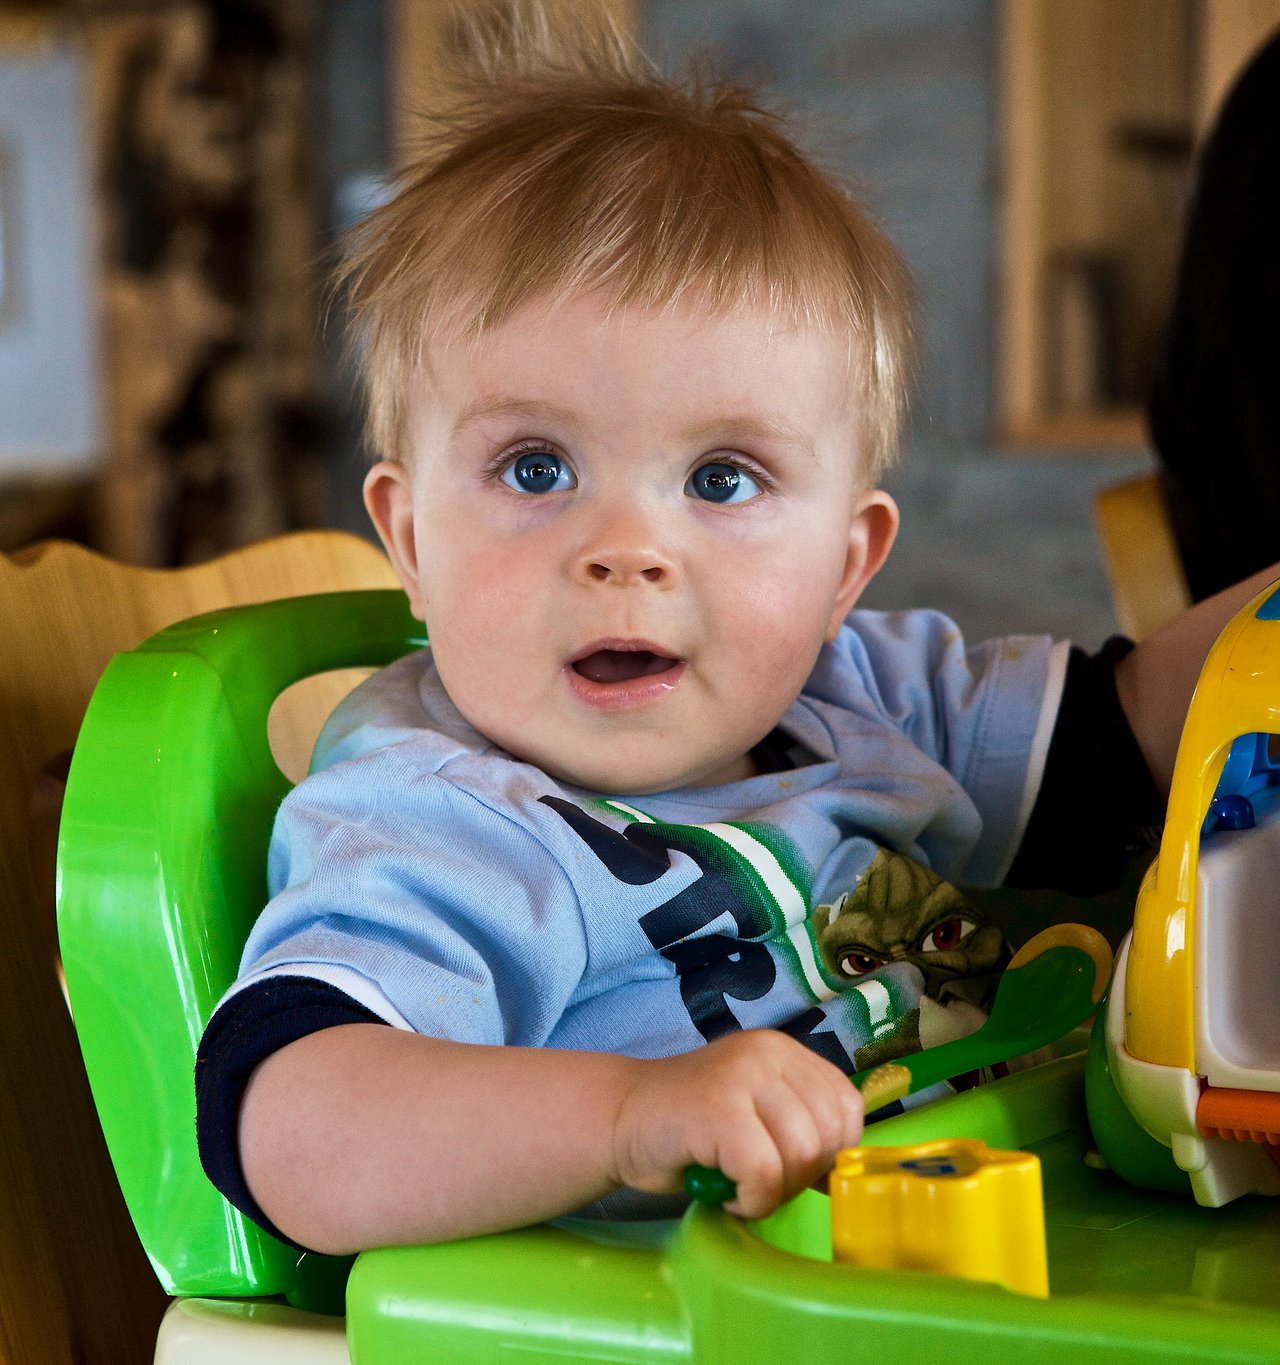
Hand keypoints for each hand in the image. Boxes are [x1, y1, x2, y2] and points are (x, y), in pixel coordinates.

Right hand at [609, 1030, 863, 1219]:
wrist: (621, 1119)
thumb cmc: (693, 1128)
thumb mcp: (760, 1113)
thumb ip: (802, 1126)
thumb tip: (847, 1173)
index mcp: (783, 1051)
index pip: (847, 1107)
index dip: (831, 1153)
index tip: (793, 1170)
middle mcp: (767, 1052)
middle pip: (827, 1135)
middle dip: (801, 1178)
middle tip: (759, 1183)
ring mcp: (740, 1075)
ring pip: (801, 1154)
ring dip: (774, 1191)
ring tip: (740, 1186)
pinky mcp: (716, 1108)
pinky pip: (764, 1172)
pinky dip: (752, 1199)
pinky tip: (726, 1193)